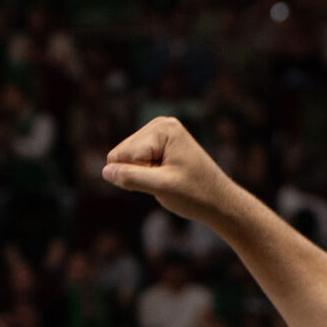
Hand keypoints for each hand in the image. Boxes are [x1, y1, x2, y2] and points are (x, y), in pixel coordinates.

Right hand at [102, 116, 251, 228]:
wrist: (221, 202)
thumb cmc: (196, 195)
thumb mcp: (162, 188)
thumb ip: (131, 178)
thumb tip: (105, 171)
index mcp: (163, 129)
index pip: (122, 155)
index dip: (137, 175)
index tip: (165, 180)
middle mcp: (160, 124)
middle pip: (122, 153)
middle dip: (140, 173)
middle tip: (167, 181)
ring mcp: (160, 133)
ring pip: (127, 158)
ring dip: (144, 174)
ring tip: (169, 178)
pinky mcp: (160, 143)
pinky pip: (136, 160)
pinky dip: (148, 172)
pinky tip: (168, 175)